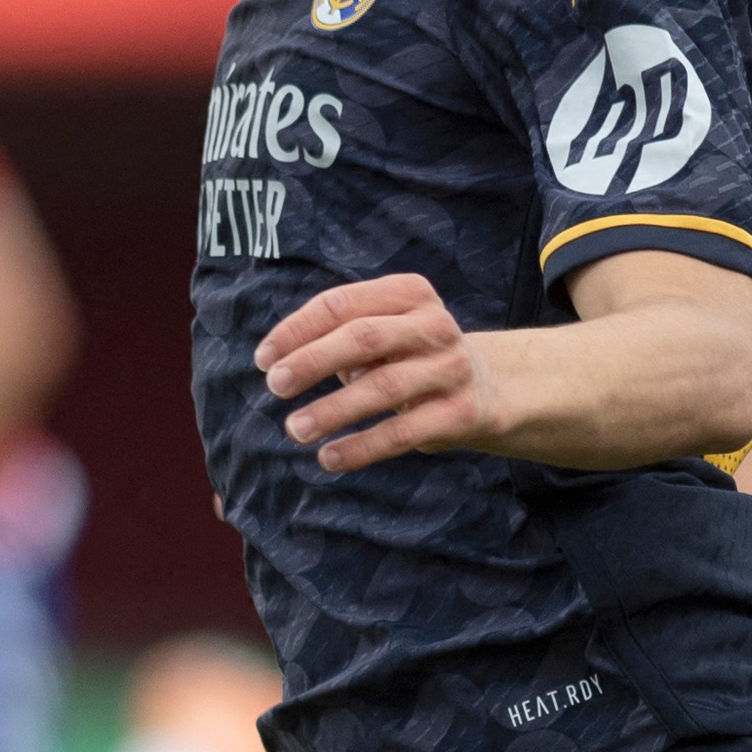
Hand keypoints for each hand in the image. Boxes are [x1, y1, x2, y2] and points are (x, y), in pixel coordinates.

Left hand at [259, 273, 512, 472]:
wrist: (488, 388)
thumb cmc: (411, 356)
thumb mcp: (384, 332)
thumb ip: (339, 338)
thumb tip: (280, 365)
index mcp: (408, 293)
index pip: (342, 304)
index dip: (297, 330)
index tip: (263, 358)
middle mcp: (434, 325)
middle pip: (362, 338)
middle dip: (312, 362)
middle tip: (274, 386)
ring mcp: (450, 368)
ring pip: (384, 386)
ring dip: (333, 410)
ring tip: (295, 428)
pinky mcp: (459, 412)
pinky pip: (403, 432)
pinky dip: (362, 447)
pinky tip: (329, 458)